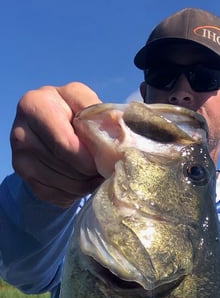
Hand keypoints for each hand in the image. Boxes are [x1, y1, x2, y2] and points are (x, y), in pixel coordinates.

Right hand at [10, 82, 102, 207]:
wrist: (47, 125)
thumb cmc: (70, 111)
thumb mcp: (84, 102)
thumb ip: (100, 114)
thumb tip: (120, 138)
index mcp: (35, 105)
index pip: (67, 144)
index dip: (92, 157)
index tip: (109, 159)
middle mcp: (21, 133)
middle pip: (67, 166)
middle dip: (92, 171)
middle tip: (106, 168)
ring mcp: (20, 159)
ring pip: (66, 184)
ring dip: (88, 183)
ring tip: (96, 172)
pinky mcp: (25, 179)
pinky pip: (59, 196)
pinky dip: (76, 193)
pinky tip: (82, 180)